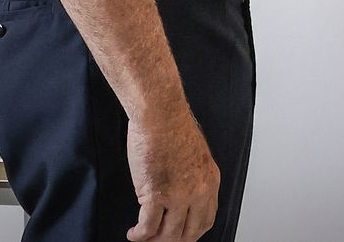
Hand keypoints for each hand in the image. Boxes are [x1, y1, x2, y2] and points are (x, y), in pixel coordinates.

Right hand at [127, 106, 220, 241]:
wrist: (160, 114)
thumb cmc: (172, 125)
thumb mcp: (195, 154)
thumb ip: (192, 176)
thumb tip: (180, 192)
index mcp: (209, 180)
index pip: (206, 219)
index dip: (192, 233)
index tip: (181, 235)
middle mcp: (198, 191)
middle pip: (189, 233)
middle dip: (173, 241)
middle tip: (160, 240)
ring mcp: (178, 196)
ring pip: (169, 235)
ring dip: (154, 241)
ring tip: (143, 238)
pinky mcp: (156, 195)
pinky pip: (148, 227)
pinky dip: (139, 235)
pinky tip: (134, 234)